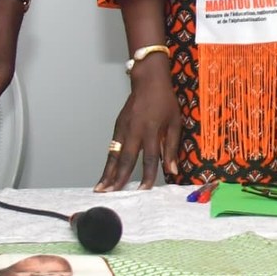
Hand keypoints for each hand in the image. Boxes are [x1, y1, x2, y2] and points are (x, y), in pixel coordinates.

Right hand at [96, 59, 183, 190]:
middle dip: (119, 178)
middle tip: (112, 195)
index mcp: (152, 130)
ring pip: (114, 155)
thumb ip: (172, 147)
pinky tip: (105, 173)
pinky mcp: (117, 126)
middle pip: (126, 159)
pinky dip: (108, 162)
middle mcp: (135, 131)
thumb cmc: (165, 102)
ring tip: (101, 189)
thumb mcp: (175, 122)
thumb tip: (172, 170)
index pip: (150, 157)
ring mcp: (123, 128)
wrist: (148, 80)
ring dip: (107, 173)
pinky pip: (112, 147)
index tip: (143, 191)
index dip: (147, 175)